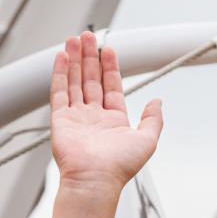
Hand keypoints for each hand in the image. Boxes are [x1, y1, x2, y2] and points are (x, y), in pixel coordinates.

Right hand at [48, 32, 163, 217]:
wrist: (96, 180)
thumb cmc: (120, 166)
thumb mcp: (147, 140)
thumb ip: (153, 119)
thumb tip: (157, 102)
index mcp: (115, 120)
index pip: (112, 86)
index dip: (110, 67)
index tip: (109, 50)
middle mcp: (95, 117)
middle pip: (91, 79)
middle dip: (90, 57)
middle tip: (89, 37)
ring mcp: (77, 117)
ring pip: (75, 81)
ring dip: (75, 60)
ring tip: (75, 40)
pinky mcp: (60, 120)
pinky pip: (59, 92)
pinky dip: (60, 74)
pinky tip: (61, 58)